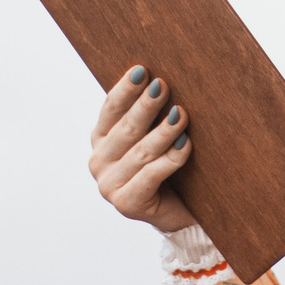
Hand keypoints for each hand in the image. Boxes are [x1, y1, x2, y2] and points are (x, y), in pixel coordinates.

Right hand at [89, 65, 195, 233]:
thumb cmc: (168, 168)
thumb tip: (163, 80)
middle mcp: (99, 162)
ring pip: (141, 152)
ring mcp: (109, 185)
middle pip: (126, 128)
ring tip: (181, 115)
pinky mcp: (127, 204)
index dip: (126, 89)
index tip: (142, 70)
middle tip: (163, 85)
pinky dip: (171, 159)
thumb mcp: (154, 137)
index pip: (111, 109)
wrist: (179, 214)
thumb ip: (150, 115)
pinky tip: (185, 145)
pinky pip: (152, 175)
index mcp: (101, 139)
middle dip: (146, 105)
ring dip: (163, 131)